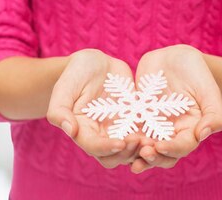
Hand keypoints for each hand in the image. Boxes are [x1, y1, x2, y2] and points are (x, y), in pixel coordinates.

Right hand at [47, 49, 147, 167]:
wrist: (96, 63)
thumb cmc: (76, 73)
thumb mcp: (65, 86)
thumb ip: (59, 109)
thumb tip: (69, 130)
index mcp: (81, 130)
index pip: (93, 147)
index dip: (106, 148)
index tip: (121, 142)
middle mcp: (99, 136)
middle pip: (113, 157)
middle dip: (127, 153)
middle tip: (140, 141)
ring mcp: (118, 132)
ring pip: (130, 153)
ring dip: (141, 151)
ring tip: (153, 140)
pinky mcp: (133, 124)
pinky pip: (144, 137)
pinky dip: (152, 139)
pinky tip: (162, 132)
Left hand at [130, 44, 221, 172]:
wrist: (175, 58)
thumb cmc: (197, 72)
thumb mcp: (208, 89)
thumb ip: (213, 113)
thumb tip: (203, 134)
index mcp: (191, 130)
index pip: (183, 147)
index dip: (172, 149)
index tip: (160, 146)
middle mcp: (171, 133)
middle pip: (163, 154)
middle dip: (152, 157)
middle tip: (142, 153)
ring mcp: (153, 127)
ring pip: (144, 147)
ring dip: (135, 153)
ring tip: (126, 151)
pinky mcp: (137, 118)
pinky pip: (128, 131)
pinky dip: (122, 137)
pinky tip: (112, 139)